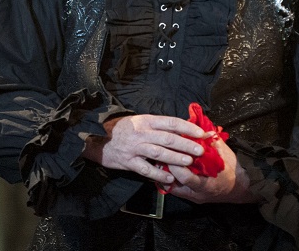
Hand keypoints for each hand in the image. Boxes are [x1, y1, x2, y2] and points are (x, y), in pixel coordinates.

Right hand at [83, 115, 206, 185]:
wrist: (97, 139)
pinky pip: (146, 169)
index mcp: (146, 120)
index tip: (201, 132)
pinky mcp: (128, 162)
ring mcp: (135, 148)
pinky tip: (169, 177)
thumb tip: (179, 130)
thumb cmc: (121, 129)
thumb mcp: (138, 121)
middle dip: (186, 144)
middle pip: (168, 138)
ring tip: (189, 162)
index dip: (187, 127)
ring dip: (176, 158)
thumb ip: (156, 126)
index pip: (171, 122)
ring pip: (159, 152)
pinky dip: (158, 173)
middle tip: (200, 150)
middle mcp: (142, 132)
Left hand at [164, 136, 256, 203]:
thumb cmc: (232, 171)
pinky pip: (175, 189)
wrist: (240, 188)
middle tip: (160, 155)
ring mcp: (193, 197)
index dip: (176, 165)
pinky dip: (170, 178)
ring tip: (160, 161)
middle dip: (165, 169)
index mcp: (207, 185)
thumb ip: (212, 143)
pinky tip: (166, 168)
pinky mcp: (190, 197)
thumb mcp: (224, 155)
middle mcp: (197, 194)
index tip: (172, 152)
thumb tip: (201, 129)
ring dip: (165, 174)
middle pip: (175, 184)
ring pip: (172, 188)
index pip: (186, 178)